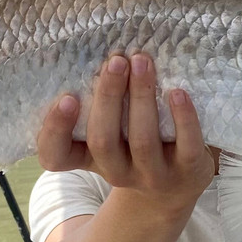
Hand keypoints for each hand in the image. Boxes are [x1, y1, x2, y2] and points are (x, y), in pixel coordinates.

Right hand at [36, 53, 215, 214]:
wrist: (175, 187)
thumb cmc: (135, 147)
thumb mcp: (112, 133)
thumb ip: (100, 105)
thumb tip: (104, 53)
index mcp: (88, 158)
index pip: (54, 155)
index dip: (55, 129)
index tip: (66, 97)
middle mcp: (116, 171)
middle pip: (102, 140)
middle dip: (108, 97)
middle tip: (116, 61)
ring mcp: (152, 175)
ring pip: (142, 141)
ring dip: (142, 97)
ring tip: (142, 62)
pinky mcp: (187, 171)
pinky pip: (186, 145)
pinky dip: (183, 117)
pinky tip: (178, 92)